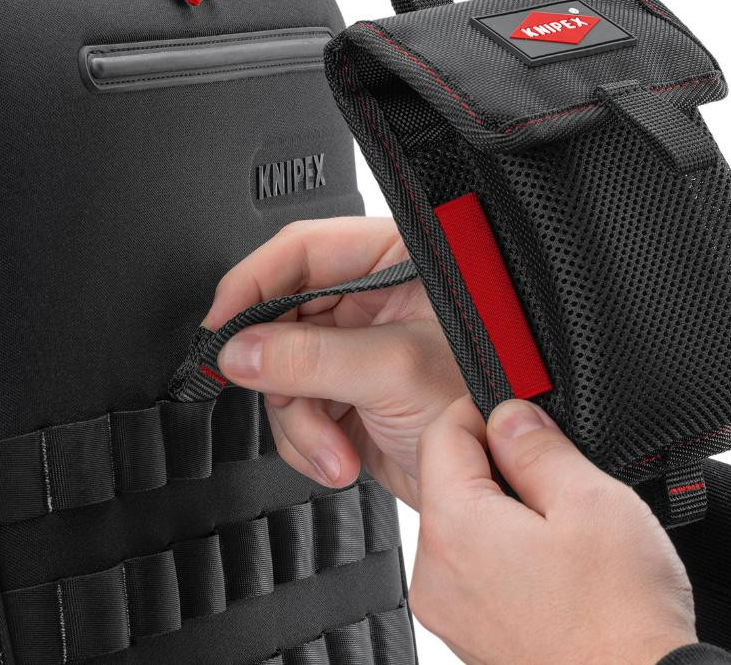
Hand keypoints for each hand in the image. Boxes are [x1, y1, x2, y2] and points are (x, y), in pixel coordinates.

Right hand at [207, 217, 464, 507]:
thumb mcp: (395, 369)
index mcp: (392, 260)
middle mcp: (372, 298)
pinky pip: (297, 409)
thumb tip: (238, 352)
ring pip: (282, 370)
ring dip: (296, 419)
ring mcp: (358, 349)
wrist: (509, 479)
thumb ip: (310, 357)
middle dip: (278, 371)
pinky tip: (337, 457)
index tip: (221, 326)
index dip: (252, 283)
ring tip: (330, 448)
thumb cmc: (492, 398)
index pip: (301, 250)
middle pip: (282, 316)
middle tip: (273, 394)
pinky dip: (307, 441)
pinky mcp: (350, 396)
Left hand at [411, 397, 697, 664]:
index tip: (521, 416)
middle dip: (497, 464)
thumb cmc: (622, 621)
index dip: (483, 412)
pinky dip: (505, 551)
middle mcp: (436, 573)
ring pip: (463, 523)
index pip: (441, 433)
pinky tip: (555, 566)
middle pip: (448, 479)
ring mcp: (449, 609)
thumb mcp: (591, 501)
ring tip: (564, 530)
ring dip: (504, 509)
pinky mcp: (469, 633)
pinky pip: (473, 566)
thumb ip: (538, 445)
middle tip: (558, 478)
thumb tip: (509, 415)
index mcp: (455, 529)